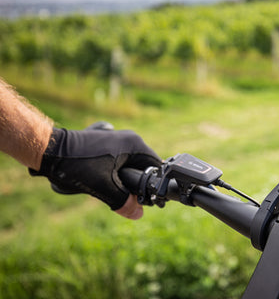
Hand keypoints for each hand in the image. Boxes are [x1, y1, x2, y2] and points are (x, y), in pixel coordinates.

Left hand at [30, 127, 161, 218]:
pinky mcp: (105, 143)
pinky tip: (104, 181)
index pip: (155, 166)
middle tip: (129, 199)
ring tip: (114, 191)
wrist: (49, 150)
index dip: (152, 184)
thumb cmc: (77, 165)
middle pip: (143, 166)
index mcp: (135, 144)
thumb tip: (139, 214)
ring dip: (125, 179)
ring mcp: (116, 139)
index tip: (147, 200)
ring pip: (130, 164)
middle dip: (137, 183)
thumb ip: (123, 202)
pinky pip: (119, 161)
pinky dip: (115, 172)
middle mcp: (129, 138)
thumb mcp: (103, 187)